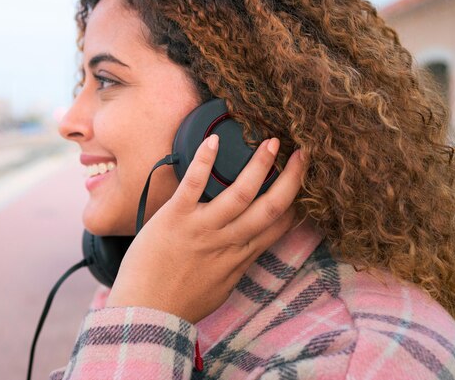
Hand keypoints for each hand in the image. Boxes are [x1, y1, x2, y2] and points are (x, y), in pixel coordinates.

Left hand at [105, 135, 305, 322]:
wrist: (146, 313)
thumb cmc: (181, 303)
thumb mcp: (221, 288)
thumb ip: (235, 265)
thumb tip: (246, 250)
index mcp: (240, 256)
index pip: (279, 226)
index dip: (298, 203)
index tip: (308, 183)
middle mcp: (227, 241)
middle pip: (270, 207)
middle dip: (291, 179)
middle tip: (303, 153)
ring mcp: (202, 229)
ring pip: (239, 194)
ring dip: (259, 166)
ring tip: (271, 142)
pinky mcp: (175, 218)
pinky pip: (193, 186)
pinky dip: (204, 162)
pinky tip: (214, 140)